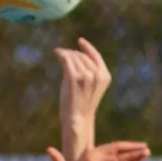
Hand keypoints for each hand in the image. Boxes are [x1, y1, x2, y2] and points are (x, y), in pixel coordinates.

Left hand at [56, 37, 111, 159]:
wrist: (77, 119)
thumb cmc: (81, 104)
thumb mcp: (90, 86)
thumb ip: (89, 72)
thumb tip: (75, 55)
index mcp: (105, 76)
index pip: (96, 56)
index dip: (87, 47)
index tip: (80, 41)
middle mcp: (97, 75)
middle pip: (82, 56)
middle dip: (72, 54)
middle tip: (63, 55)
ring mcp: (86, 76)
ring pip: (73, 57)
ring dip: (65, 54)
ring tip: (59, 55)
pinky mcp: (73, 77)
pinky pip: (66, 59)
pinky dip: (60, 54)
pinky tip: (56, 53)